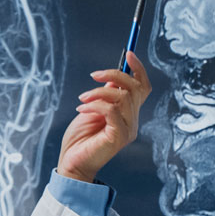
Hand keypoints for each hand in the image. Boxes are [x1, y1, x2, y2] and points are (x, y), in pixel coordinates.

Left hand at [58, 50, 152, 182]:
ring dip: (98, 92)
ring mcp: (128, 129)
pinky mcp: (119, 137)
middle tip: (93, 75)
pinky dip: (94, 105)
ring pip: (123, 97)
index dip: (139, 69)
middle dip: (115, 75)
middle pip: (135, 88)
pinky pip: (111, 111)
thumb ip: (105, 95)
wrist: (71, 162)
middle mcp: (133, 120)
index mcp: (128, 113)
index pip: (143, 87)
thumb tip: (112, 77)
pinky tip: (81, 108)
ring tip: (82, 99)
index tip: (128, 54)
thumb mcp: (92, 109)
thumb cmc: (80, 138)